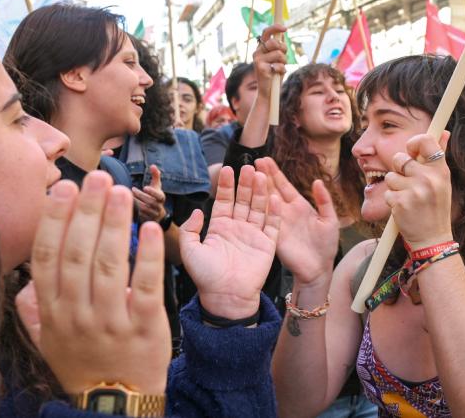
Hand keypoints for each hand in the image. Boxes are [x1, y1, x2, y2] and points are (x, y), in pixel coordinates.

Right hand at [17, 172, 170, 394]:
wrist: (114, 404)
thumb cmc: (82, 365)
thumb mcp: (47, 340)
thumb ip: (35, 307)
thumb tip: (25, 278)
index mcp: (52, 311)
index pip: (47, 256)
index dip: (54, 219)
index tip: (62, 187)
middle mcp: (76, 313)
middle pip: (77, 253)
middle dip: (86, 211)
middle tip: (96, 177)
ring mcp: (110, 320)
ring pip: (108, 264)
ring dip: (114, 224)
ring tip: (119, 193)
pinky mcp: (144, 327)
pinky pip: (144, 286)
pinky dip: (147, 255)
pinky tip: (151, 228)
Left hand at [133, 165, 166, 222]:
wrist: (157, 216)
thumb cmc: (155, 197)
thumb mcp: (157, 187)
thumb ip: (155, 175)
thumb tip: (152, 165)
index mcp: (161, 198)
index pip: (159, 196)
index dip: (153, 192)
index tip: (145, 187)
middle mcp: (159, 208)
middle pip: (150, 202)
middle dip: (140, 195)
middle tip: (132, 189)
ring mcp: (152, 216)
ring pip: (143, 209)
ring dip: (135, 202)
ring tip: (128, 196)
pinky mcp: (145, 221)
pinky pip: (138, 216)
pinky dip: (133, 210)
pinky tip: (127, 204)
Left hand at [179, 165, 280, 318]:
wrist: (226, 297)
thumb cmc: (206, 277)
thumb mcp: (189, 250)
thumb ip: (190, 229)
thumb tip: (197, 210)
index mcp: (219, 227)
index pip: (225, 200)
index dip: (227, 186)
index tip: (228, 169)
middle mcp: (237, 228)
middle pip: (243, 200)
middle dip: (246, 184)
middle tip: (249, 166)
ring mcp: (253, 236)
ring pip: (258, 208)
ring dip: (260, 192)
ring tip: (261, 176)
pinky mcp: (267, 246)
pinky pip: (272, 226)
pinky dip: (274, 213)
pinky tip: (274, 198)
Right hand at [254, 24, 287, 96]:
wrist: (267, 92)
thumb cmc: (274, 74)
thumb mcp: (278, 59)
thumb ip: (279, 48)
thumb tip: (283, 34)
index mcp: (261, 48)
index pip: (266, 33)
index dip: (275, 28)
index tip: (285, 29)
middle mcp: (257, 52)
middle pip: (275, 43)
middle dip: (284, 50)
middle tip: (283, 59)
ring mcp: (258, 60)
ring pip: (279, 54)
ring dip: (284, 62)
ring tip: (280, 68)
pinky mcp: (261, 69)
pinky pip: (278, 65)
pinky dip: (282, 70)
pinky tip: (277, 75)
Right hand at [255, 157, 337, 286]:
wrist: (319, 268)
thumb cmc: (326, 245)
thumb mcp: (329, 220)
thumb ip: (324, 200)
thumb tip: (317, 181)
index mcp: (299, 205)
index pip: (284, 185)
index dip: (274, 172)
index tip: (264, 159)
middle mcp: (286, 211)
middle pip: (271, 189)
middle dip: (262, 175)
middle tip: (252, 161)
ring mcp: (278, 222)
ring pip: (265, 202)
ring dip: (257, 189)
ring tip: (249, 174)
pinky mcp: (274, 234)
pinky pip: (265, 219)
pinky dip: (258, 208)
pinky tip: (251, 196)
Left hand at [384, 131, 453, 249]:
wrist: (432, 239)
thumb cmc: (436, 208)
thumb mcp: (442, 182)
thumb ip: (439, 156)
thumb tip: (444, 131)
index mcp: (440, 170)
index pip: (426, 141)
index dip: (414, 143)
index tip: (411, 151)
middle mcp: (428, 178)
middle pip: (400, 158)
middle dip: (399, 170)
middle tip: (409, 183)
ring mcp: (414, 191)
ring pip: (390, 176)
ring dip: (395, 187)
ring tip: (408, 198)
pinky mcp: (400, 203)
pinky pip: (387, 193)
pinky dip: (392, 200)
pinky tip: (404, 208)